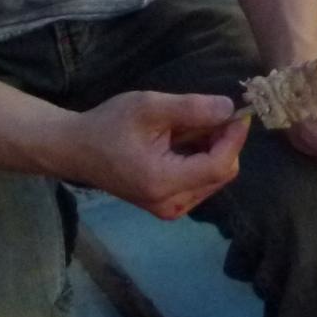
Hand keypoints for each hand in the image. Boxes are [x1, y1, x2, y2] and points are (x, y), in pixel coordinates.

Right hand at [65, 91, 248, 219]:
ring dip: (212, 149)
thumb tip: (230, 109)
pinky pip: (201, 183)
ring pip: (214, 178)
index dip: (234, 138)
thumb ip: (192, 109)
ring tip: (187, 127)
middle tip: (209, 113)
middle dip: (223, 142)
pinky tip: (182, 141)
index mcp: (164, 182)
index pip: (219, 166)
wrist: (76, 149)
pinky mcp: (167, 207)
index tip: (239, 111)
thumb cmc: (109, 125)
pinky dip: (201, 159)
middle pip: (221, 174)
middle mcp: (171, 204)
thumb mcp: (149, 107)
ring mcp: (169, 209)